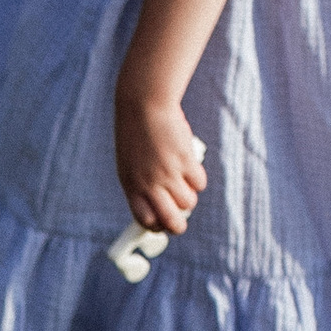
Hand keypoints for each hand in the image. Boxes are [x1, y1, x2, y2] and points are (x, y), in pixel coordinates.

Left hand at [115, 83, 208, 234]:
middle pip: (171, 222)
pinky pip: (199, 183)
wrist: (144, 104)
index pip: (145, 221)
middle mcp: (149, 184)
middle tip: (181, 218)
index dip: (157, 226)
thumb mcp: (132, 162)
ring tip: (183, 178)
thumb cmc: (137, 133)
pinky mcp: (185, 161)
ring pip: (188, 203)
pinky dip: (198, 177)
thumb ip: (143, 184)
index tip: (163, 221)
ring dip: (189, 195)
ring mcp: (168, 173)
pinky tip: (189, 163)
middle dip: (178, 226)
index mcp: (131, 185)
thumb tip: (164, 205)